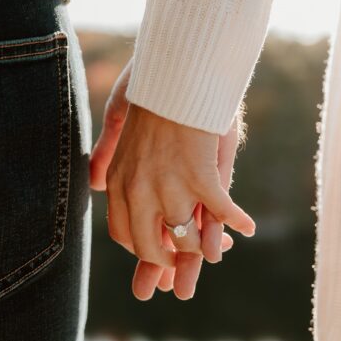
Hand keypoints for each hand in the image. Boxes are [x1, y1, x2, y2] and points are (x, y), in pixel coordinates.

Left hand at [104, 100, 254, 300]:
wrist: (174, 74)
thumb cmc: (150, 93)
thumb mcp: (116, 126)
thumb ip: (106, 155)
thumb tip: (92, 181)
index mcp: (119, 182)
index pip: (125, 235)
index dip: (145, 251)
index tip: (161, 255)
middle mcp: (140, 192)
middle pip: (151, 247)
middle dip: (171, 261)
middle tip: (185, 266)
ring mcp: (170, 187)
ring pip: (187, 239)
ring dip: (206, 247)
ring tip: (220, 248)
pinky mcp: (200, 178)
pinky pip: (221, 212)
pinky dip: (237, 221)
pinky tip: (248, 227)